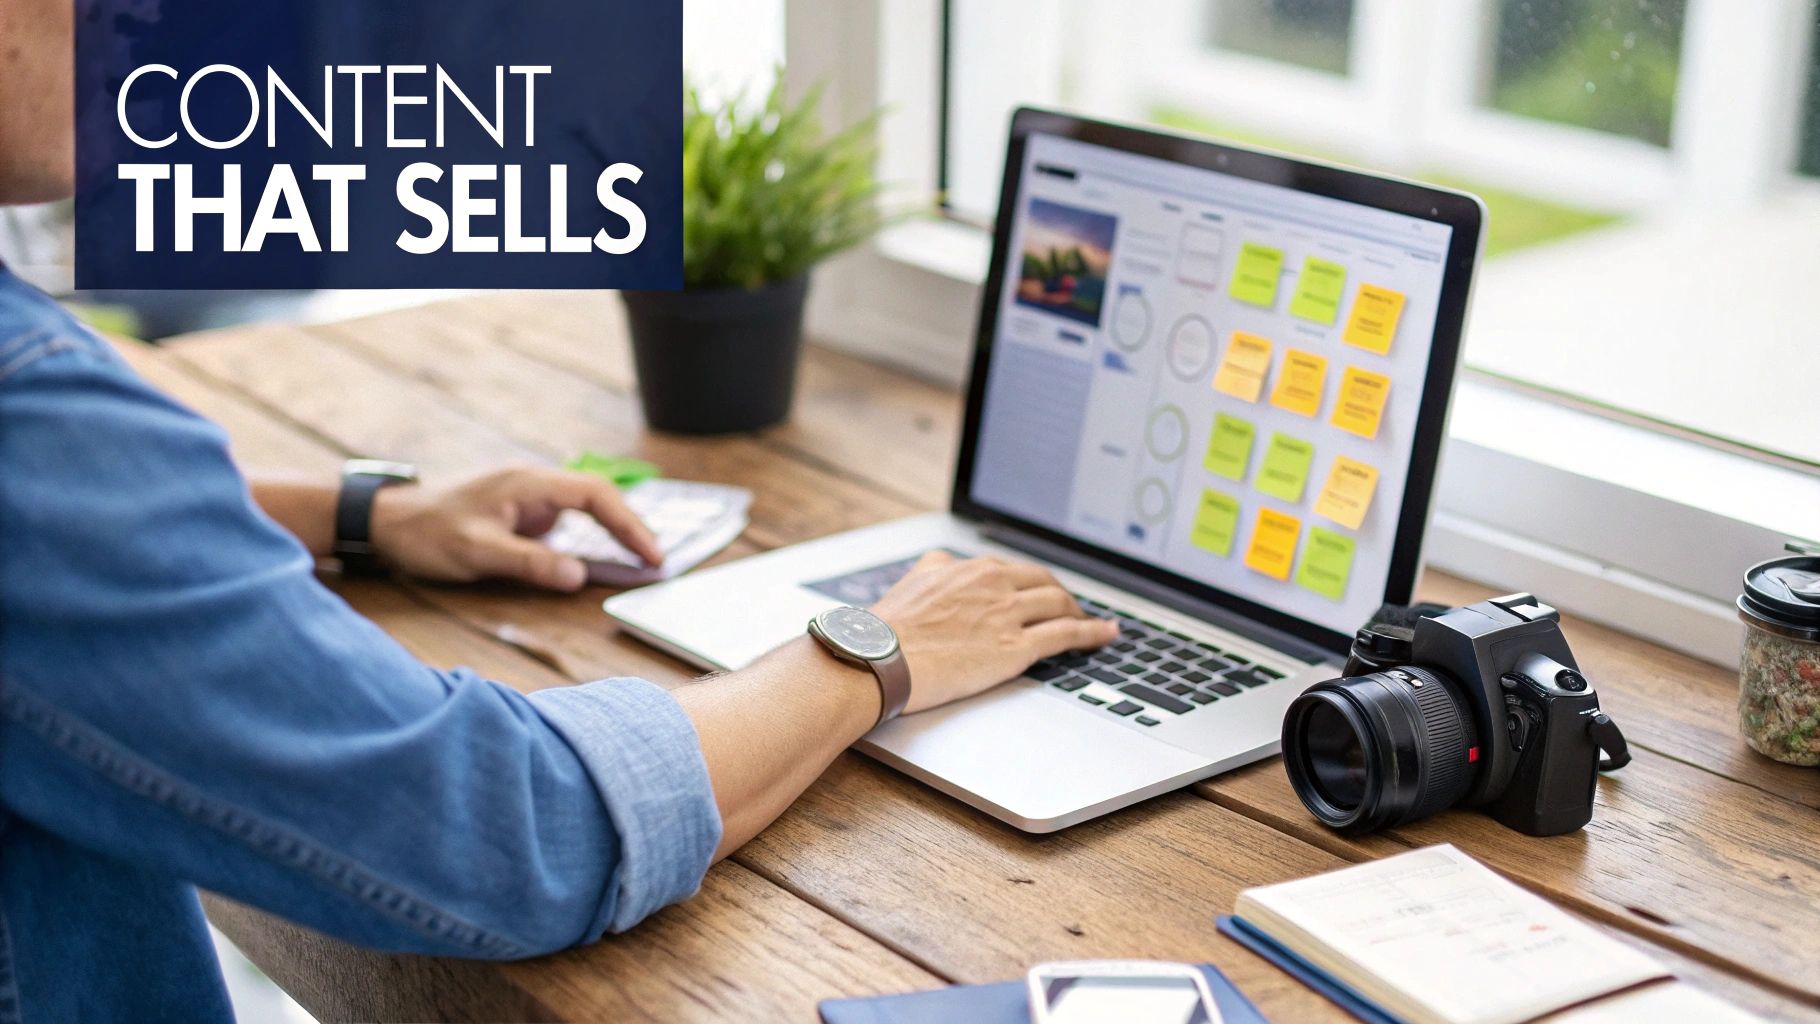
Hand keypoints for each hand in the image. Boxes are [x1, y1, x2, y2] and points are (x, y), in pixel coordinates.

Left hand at [369, 467, 661, 590]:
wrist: (385, 521)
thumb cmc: (426, 533)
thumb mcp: (476, 551)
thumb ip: (529, 562)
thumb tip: (579, 575)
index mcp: (528, 482)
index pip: (595, 495)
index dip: (628, 523)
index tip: (650, 555)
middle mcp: (533, 483)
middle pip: (598, 497)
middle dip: (630, 527)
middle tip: (655, 562)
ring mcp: (527, 497)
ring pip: (584, 508)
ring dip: (612, 531)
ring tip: (639, 560)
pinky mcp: (519, 512)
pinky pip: (565, 521)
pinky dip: (588, 537)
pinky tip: (599, 558)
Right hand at [870, 551, 1119, 713]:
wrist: (879, 658)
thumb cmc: (888, 630)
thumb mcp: (914, 581)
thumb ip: (937, 568)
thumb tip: (944, 563)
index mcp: (971, 568)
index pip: (1016, 571)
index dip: (1034, 583)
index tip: (1042, 592)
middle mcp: (994, 583)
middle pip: (1045, 583)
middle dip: (1063, 595)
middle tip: (1073, 607)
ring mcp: (1007, 614)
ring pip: (1060, 605)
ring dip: (1082, 613)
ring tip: (1093, 624)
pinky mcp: (1015, 647)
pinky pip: (1066, 634)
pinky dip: (1093, 633)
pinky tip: (1107, 635)